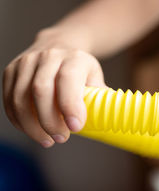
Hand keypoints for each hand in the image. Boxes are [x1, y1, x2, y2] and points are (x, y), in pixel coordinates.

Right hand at [2, 30, 105, 146]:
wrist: (59, 46)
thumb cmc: (80, 70)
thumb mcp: (96, 78)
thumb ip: (101, 98)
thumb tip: (112, 122)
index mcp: (74, 58)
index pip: (68, 80)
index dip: (70, 105)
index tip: (76, 127)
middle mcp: (48, 56)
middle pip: (40, 91)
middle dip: (50, 121)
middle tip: (61, 138)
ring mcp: (26, 62)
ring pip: (20, 98)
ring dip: (32, 126)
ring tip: (48, 141)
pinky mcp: (10, 71)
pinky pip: (9, 100)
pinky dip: (19, 121)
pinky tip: (32, 131)